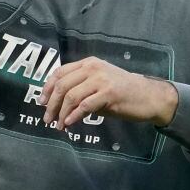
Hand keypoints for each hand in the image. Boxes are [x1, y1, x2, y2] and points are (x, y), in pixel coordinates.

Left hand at [39, 56, 178, 128]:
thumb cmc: (122, 92)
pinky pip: (85, 105)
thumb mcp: (99, 85)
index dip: (48, 88)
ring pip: (72, 96)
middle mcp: (92, 68)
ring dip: (61, 113)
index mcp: (88, 64)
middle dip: (51, 104)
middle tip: (47, 119)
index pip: (60, 72)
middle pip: (63, 85)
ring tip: (58, 125)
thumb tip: (57, 104)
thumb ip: (80, 89)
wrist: (149, 96)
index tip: (41, 102)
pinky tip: (69, 123)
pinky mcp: (109, 93)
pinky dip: (74, 116)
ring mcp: (101, 80)